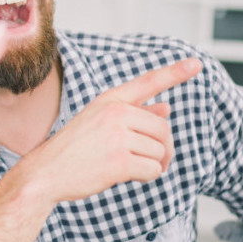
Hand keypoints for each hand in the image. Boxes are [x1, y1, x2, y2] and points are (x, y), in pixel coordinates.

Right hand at [20, 57, 201, 203]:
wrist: (46, 172)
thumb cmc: (74, 148)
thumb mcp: (100, 122)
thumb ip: (135, 114)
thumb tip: (166, 108)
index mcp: (110, 100)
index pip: (148, 82)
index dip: (174, 73)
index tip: (196, 64)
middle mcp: (115, 113)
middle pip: (163, 129)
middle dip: (161, 148)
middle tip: (148, 159)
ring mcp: (117, 137)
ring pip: (160, 151)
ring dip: (152, 164)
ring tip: (131, 168)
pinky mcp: (119, 162)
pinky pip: (153, 170)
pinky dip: (147, 177)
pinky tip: (129, 177)